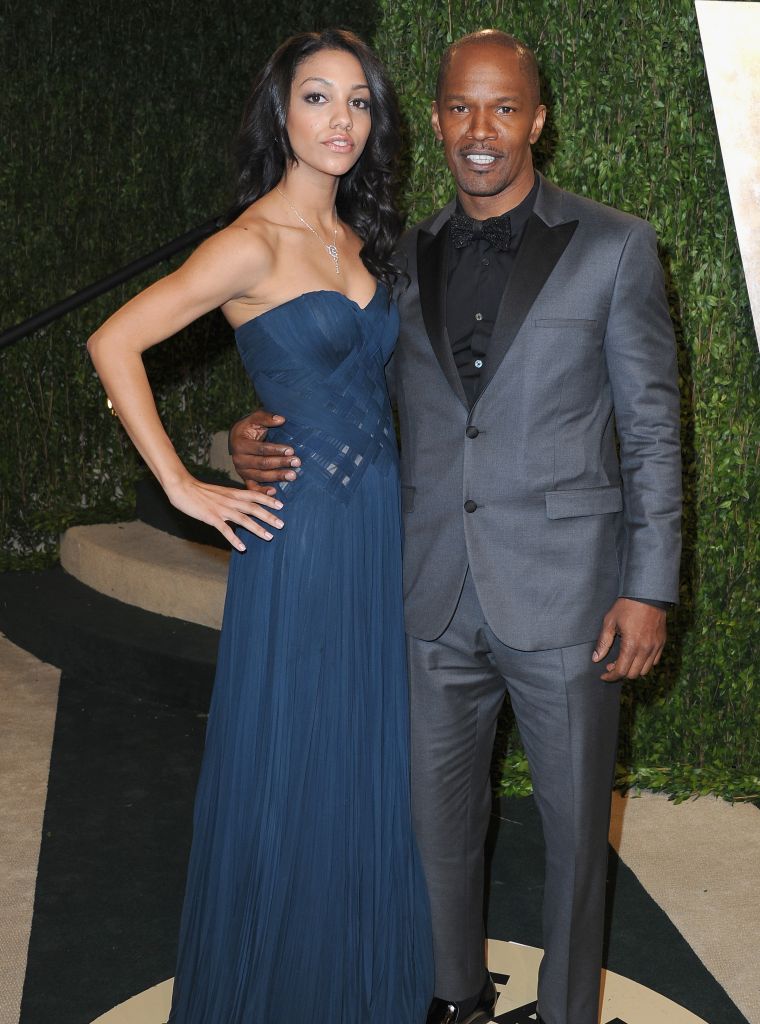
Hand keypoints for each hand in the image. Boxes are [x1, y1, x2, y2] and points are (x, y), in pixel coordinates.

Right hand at [165, 475, 283, 551]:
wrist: (182, 487)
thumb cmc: (200, 491)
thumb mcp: (220, 491)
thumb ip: (233, 496)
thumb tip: (243, 501)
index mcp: (232, 493)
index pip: (254, 495)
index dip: (268, 500)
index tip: (281, 505)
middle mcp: (230, 500)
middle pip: (253, 508)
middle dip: (269, 516)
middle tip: (281, 525)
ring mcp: (221, 509)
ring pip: (243, 519)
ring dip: (257, 529)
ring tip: (269, 537)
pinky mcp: (211, 517)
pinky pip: (225, 530)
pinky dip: (234, 539)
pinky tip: (242, 548)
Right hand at [229, 410, 299, 494]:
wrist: (237, 438)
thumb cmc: (249, 427)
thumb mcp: (255, 418)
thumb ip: (267, 417)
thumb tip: (281, 419)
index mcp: (240, 444)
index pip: (261, 449)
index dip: (277, 450)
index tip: (291, 450)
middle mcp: (238, 459)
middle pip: (263, 463)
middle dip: (281, 463)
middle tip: (297, 462)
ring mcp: (241, 470)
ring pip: (260, 476)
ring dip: (277, 476)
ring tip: (293, 475)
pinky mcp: (245, 478)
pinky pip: (252, 487)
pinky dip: (262, 491)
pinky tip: (274, 492)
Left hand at [592, 598, 666, 680]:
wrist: (647, 594)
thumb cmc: (626, 607)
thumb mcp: (609, 622)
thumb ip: (603, 642)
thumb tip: (596, 659)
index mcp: (631, 645)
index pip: (621, 671)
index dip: (611, 677)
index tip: (603, 675)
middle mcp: (645, 649)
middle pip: (633, 674)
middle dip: (620, 673)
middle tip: (611, 665)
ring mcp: (655, 647)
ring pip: (645, 670)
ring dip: (633, 670)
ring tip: (624, 660)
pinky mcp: (662, 643)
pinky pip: (654, 662)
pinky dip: (645, 663)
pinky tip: (636, 655)